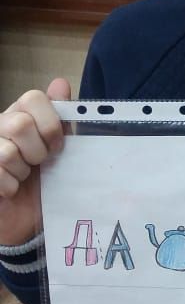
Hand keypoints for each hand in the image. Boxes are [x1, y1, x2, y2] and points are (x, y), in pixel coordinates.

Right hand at [0, 78, 70, 246]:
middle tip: (38, 164)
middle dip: (37, 151)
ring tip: (22, 178)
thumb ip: (61, 120)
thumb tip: (60, 83)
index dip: (50, 123)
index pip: (33, 98)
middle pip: (19, 124)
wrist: (25, 220)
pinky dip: (10, 187)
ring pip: (7, 152)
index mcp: (20, 114)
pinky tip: (10, 190)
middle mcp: (0, 125)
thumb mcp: (58, 151)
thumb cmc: (42, 183)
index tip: (58, 145)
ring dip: (22, 172)